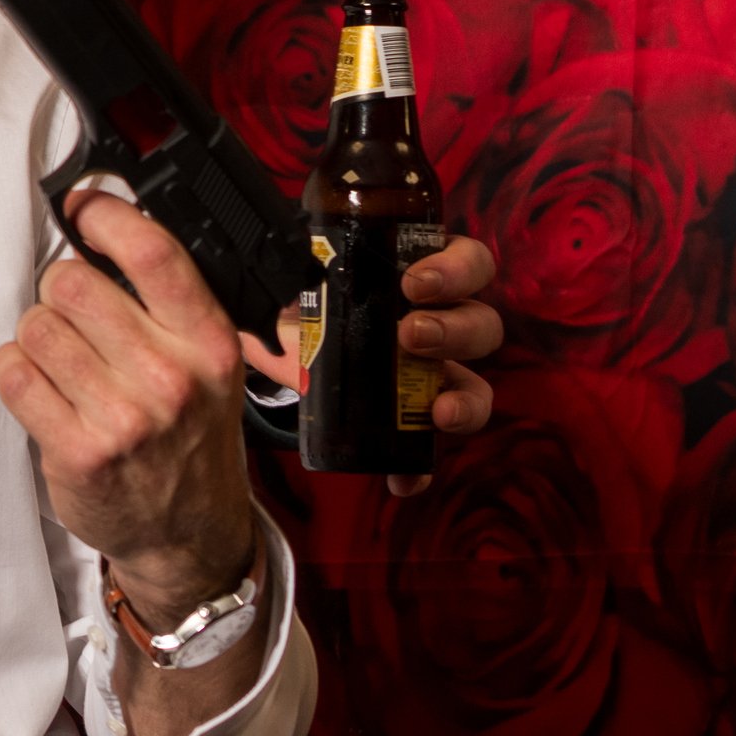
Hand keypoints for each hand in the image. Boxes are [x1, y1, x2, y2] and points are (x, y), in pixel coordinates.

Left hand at [0, 190, 254, 596]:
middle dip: (58, 291)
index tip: (82, 209)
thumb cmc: (191, 439)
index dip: (104, 216)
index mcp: (210, 343)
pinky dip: (15, 371)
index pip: (152, 252)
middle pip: (71, 283)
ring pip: (35, 326)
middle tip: (73, 318)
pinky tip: (41, 390)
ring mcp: (123, 418)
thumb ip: (171, 305)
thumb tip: (104, 232)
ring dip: (36, 335)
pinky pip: (12, 373)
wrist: (190, 534)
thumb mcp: (211, 366)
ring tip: (63, 363)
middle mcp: (171, 377)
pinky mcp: (77, 451)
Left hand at [242, 230, 507, 494]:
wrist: (272, 345)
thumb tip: (254, 257)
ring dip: (464, 398)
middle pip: (482, 325)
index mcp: (419, 275)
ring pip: (476, 385)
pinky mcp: (409, 421)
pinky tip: (403, 479)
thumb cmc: (298, 297)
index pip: (468, 263)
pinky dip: (420, 467)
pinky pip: (429, 449)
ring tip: (436, 410)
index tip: (414, 282)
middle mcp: (437, 322)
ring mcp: (431, 374)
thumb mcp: (293, 274)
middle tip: (410, 335)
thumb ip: (284, 262)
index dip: (457, 270)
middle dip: (455, 331)